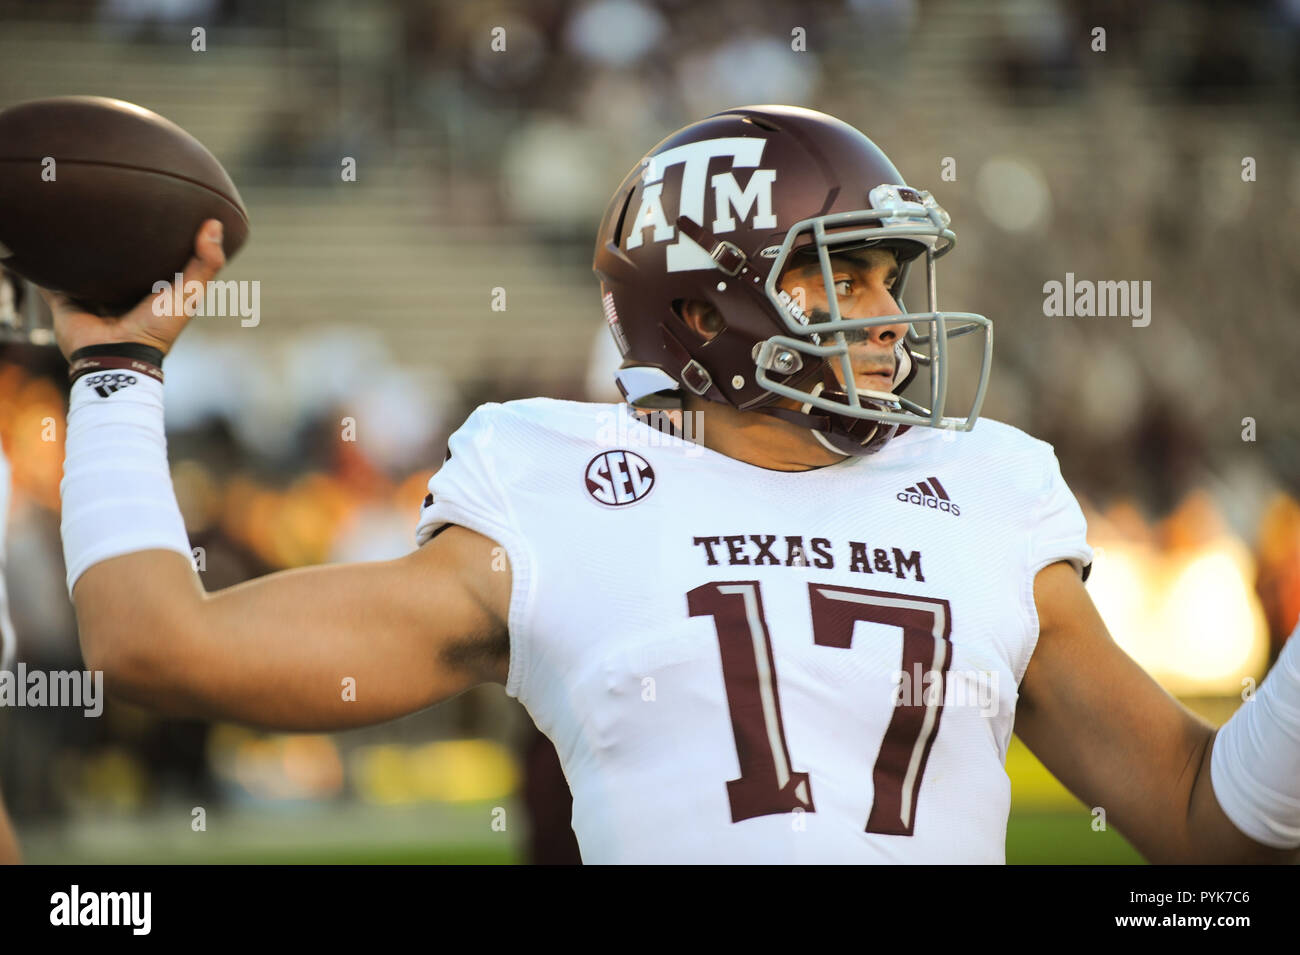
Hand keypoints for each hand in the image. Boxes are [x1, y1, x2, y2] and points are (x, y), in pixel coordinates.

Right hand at [39, 218, 226, 358]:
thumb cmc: (158, 326)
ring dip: (73, 246)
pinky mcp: (64, 299)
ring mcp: (90, 294)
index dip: (151, 232)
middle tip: (102, 200)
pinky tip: (33, 240)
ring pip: (79, 264)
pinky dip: (39, 264)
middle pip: (111, 257)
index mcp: (148, 287)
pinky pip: (47, 278)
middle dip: (107, 235)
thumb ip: (205, 263)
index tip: (150, 201)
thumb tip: (214, 223)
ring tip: (67, 213)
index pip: (149, 253)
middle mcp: (118, 289)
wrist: (116, 353)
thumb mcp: (189, 292)